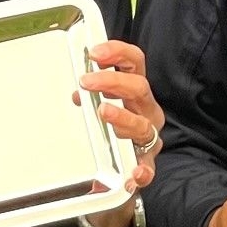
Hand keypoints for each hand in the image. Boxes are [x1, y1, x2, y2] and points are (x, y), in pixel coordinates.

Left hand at [79, 39, 162, 200]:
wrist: (124, 167)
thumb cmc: (117, 128)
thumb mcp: (104, 105)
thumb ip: (92, 96)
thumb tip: (78, 92)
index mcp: (137, 92)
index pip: (134, 62)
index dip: (117, 53)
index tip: (94, 52)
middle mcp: (147, 111)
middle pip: (139, 88)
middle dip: (112, 81)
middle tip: (86, 81)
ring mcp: (148, 138)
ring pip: (142, 125)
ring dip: (123, 117)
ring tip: (104, 112)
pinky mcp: (146, 164)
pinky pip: (148, 168)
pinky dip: (142, 171)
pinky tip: (133, 174)